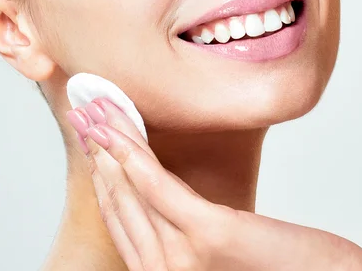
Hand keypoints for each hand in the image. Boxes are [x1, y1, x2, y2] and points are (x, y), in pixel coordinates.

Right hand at [66, 100, 361, 270]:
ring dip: (109, 140)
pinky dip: (135, 153)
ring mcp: (180, 258)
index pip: (120, 215)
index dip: (100, 170)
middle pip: (116, 199)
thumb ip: (193, 225)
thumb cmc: (280, 267)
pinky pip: (158, 186)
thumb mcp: (223, 244)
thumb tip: (173, 193)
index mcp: (165, 270)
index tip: (91, 136)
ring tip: (95, 107)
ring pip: (130, 187)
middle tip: (81, 111)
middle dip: (95, 149)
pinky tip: (121, 129)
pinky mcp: (208, 237)